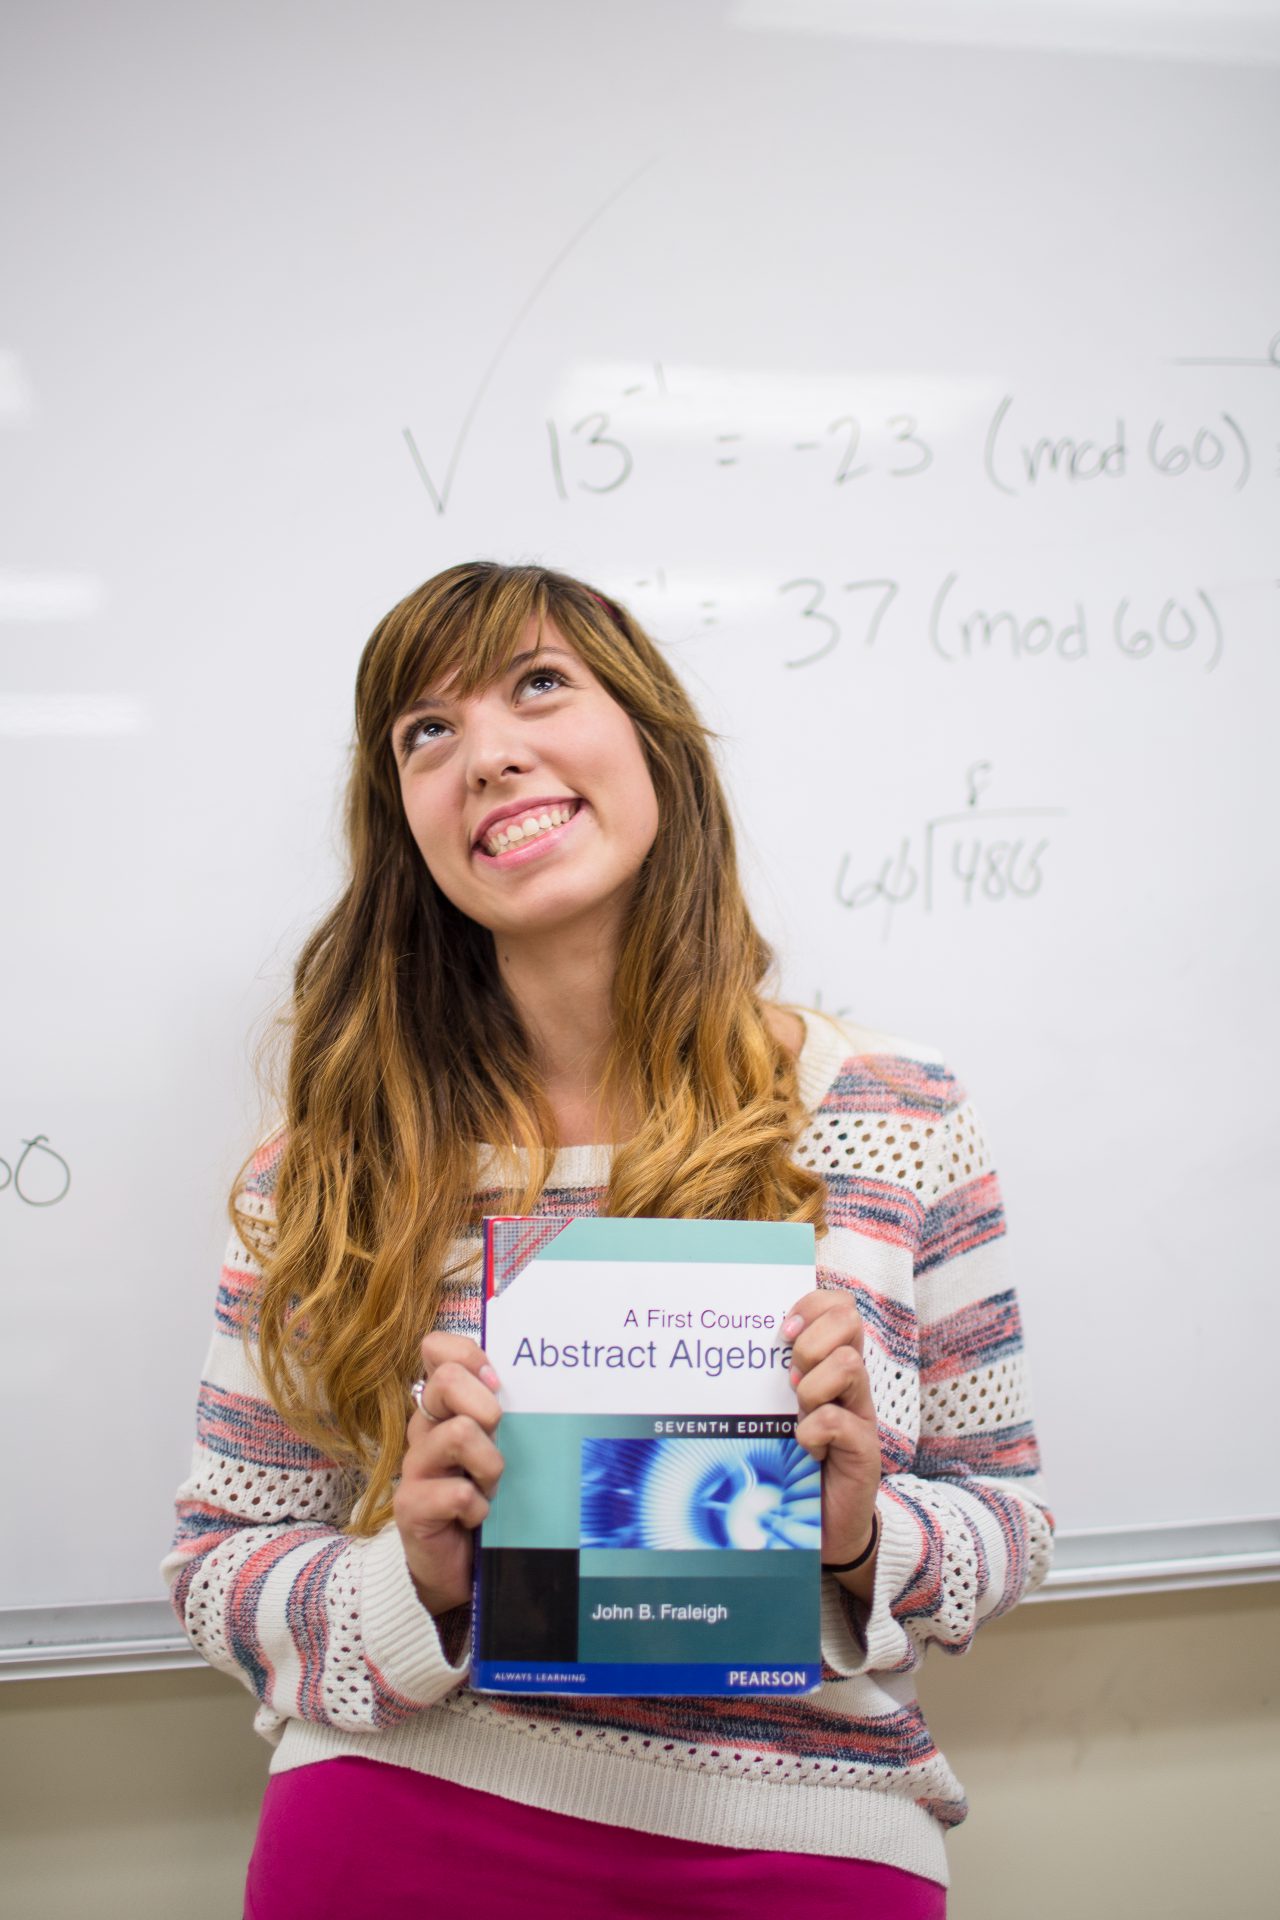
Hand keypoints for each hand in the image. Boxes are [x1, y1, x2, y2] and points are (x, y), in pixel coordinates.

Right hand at [393, 1332, 504, 1616]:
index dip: (468, 1355)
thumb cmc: (487, 1496)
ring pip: (458, 1433)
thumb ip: (506, 1411)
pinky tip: (477, 1520)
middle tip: (498, 1442)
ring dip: (490, 1465)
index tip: (497, 1382)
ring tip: (491, 1487)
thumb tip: (538, 1380)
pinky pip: (459, 1494)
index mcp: (444, 1406)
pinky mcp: (411, 1506)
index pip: (436, 1349)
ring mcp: (414, 1467)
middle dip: (487, 1408)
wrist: (458, 1569)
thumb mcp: (499, 1445)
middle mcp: (424, 1428)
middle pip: (446, 1380)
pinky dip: (480, 1509)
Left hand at [784, 1289, 881, 1599]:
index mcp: (831, 1363)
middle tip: (790, 1375)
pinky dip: (814, 1431)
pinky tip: (806, 1447)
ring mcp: (861, 1414)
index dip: (812, 1303)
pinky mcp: (865, 1450)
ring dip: (813, 1385)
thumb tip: (734, 1340)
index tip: (783, 1331)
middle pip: (850, 1320)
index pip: (838, 1305)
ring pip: (849, 1364)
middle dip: (812, 1339)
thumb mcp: (778, 1410)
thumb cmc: (792, 1462)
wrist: (821, 1525)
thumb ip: (769, 1376)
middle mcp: (851, 1382)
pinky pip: (838, 1421)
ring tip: (798, 1411)